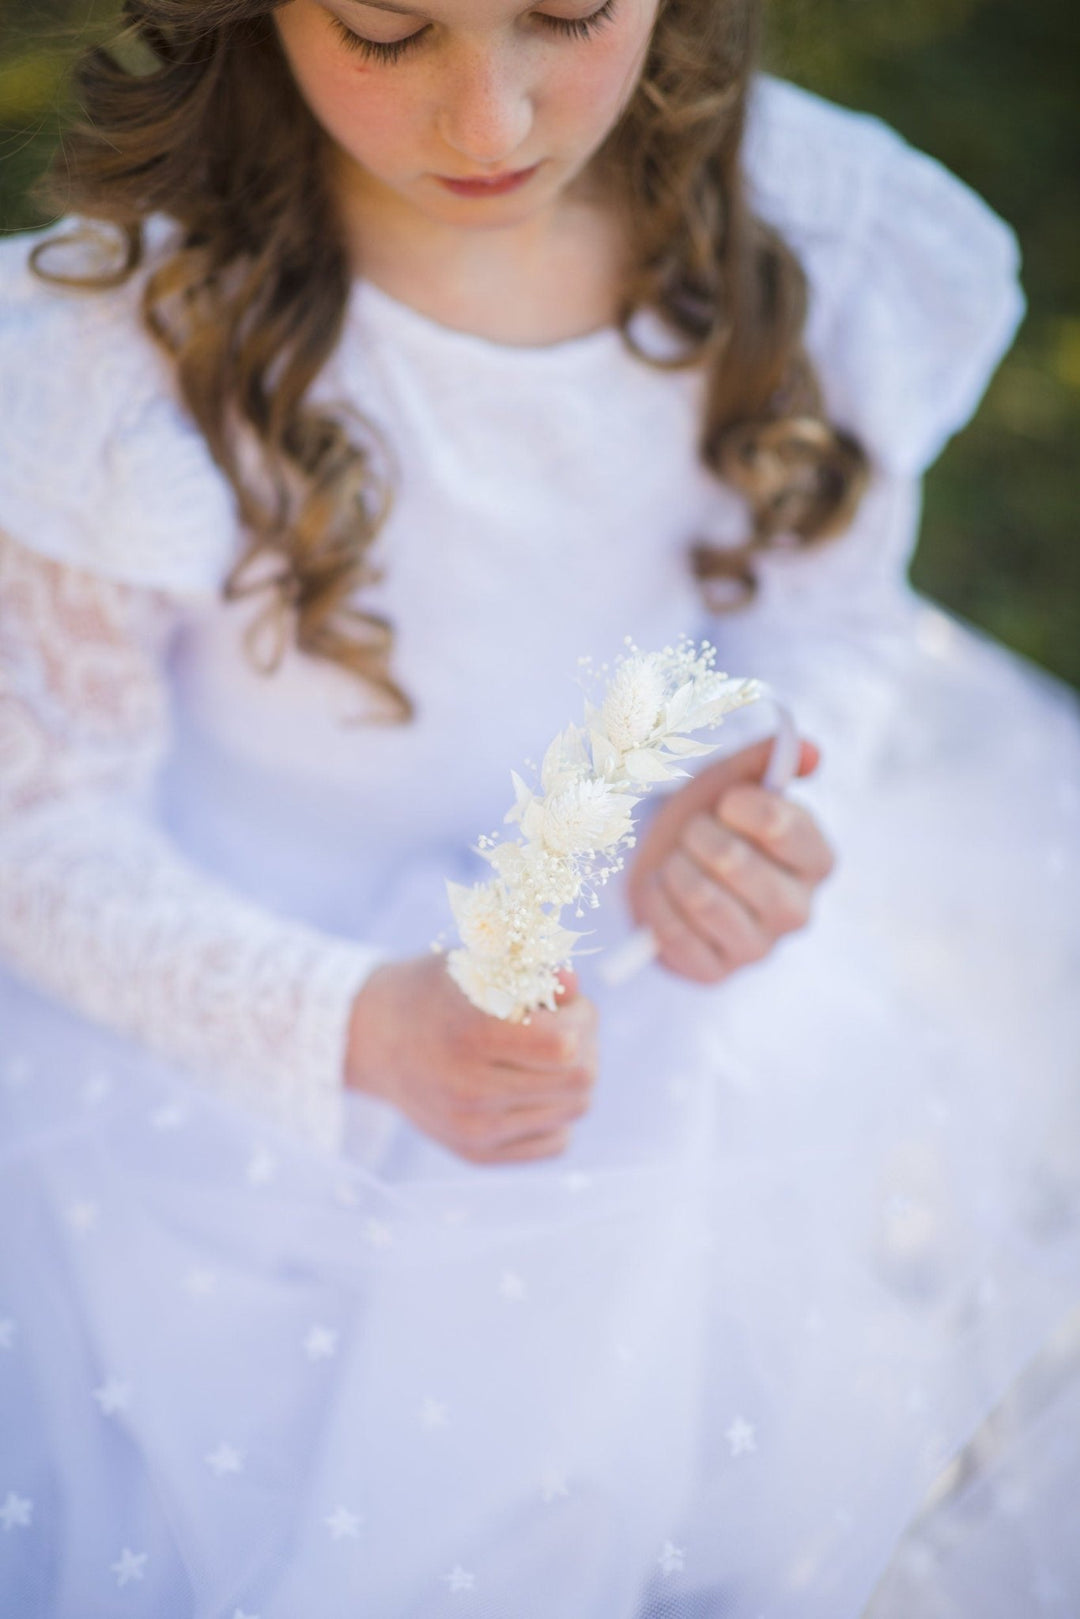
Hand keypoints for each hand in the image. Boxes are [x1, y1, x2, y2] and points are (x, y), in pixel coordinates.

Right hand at [345, 955, 598, 1163]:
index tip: (566, 1003)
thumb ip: (533, 973)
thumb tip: (575, 987)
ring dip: (573, 1078)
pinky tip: (530, 1086)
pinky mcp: (476, 1155)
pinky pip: (556, 1143)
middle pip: (580, 1081)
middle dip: (586, 1046)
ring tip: (545, 1054)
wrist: (375, 1039)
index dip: (581, 1018)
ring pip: (574, 1112)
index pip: (566, 1046)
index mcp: (470, 1037)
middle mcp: (470, 1092)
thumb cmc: (436, 991)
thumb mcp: (480, 964)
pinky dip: (556, 1113)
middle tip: (563, 1026)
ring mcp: (472, 1130)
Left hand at [625, 736, 834, 984]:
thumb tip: (809, 751)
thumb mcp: (736, 782)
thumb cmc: (711, 822)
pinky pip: (673, 932)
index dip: (741, 805)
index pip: (782, 826)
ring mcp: (758, 948)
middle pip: (734, 861)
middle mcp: (797, 910)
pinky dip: (656, 900)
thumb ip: (770, 760)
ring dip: (675, 866)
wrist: (668, 867)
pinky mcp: (716, 972)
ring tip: (677, 859)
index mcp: (815, 860)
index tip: (725, 801)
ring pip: (701, 897)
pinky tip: (662, 888)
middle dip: (698, 834)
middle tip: (692, 830)